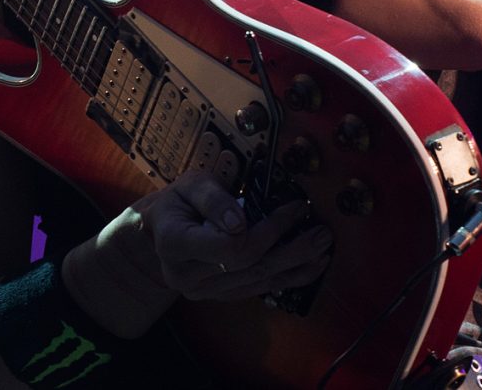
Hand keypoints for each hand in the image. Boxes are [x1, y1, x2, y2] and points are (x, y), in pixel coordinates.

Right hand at [62, 172, 332, 337]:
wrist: (158, 230)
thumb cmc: (177, 201)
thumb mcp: (190, 184)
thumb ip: (214, 199)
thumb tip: (241, 222)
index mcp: (175, 243)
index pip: (230, 246)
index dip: (268, 230)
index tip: (295, 208)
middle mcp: (187, 276)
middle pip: (250, 267)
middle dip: (291, 249)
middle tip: (323, 232)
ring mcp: (204, 292)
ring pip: (258, 282)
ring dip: (296, 266)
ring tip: (323, 247)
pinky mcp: (220, 297)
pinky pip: (259, 290)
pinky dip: (288, 279)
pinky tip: (310, 266)